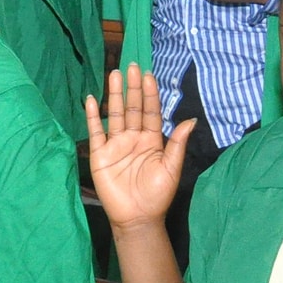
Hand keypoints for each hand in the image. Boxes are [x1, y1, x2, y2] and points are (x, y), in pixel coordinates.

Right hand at [85, 63, 192, 227]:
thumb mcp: (171, 168)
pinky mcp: (100, 154)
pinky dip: (93, 115)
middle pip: (133, 108)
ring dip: (115, 95)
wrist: (137, 217)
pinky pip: (96, 131)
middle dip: (133, 87)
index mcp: (152, 140)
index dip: (150, 94)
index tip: (149, 75)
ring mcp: (116, 144)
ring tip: (114, 74)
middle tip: (132, 66)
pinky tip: (92, 99)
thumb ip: (177, 143)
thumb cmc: (157, 195)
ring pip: (115, 114)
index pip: (151, 112)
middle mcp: (133, 138)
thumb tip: (190, 120)